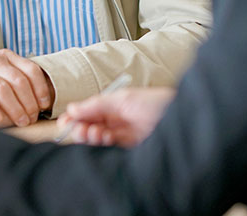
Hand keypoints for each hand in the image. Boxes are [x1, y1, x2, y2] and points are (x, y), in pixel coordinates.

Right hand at [0, 49, 53, 127]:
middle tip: (31, 119)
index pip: (31, 69)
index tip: (44, 106)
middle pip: (18, 81)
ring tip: (20, 122)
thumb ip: (15, 80)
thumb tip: (40, 103)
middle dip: (29, 103)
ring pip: (1, 88)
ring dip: (14, 108)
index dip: (41, 89)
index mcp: (5, 56)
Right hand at [57, 87, 175, 146]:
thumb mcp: (123, 98)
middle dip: (81, 128)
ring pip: (98, 137)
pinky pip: (109, 147)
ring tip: (94, 133)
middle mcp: (117, 119)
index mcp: (113, 105)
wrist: (182, 117)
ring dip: (91, 135)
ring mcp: (123, 133)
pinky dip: (102, 143)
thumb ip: (97, 104)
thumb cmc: (157, 102)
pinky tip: (103, 137)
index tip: (64, 122)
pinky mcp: (130, 147)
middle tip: (79, 129)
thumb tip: (72, 109)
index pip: (88, 112)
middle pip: (90, 126)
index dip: (75, 117)